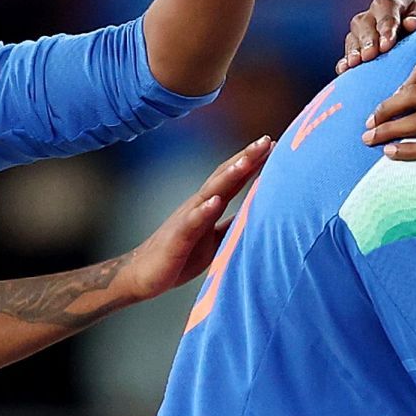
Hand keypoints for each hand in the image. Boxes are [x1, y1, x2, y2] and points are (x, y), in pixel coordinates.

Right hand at [116, 137, 271, 302]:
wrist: (142, 274)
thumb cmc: (180, 256)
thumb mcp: (214, 239)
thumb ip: (233, 224)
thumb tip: (259, 216)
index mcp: (208, 206)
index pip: (233, 179)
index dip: (252, 162)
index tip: (273, 144)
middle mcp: (197, 206)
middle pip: (223, 176)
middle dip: (245, 158)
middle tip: (267, 140)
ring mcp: (186, 220)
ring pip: (208, 193)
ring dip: (227, 176)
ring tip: (245, 161)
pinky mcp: (177, 239)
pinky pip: (191, 223)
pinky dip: (203, 211)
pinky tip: (214, 201)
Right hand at [337, 0, 415, 72]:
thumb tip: (411, 23)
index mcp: (393, 3)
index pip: (385, 9)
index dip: (385, 26)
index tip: (387, 44)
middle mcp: (373, 15)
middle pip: (364, 22)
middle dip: (367, 40)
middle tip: (370, 55)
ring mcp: (362, 32)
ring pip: (352, 37)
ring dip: (354, 51)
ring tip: (355, 63)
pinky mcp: (356, 50)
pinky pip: (346, 54)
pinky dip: (345, 62)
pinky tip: (344, 70)